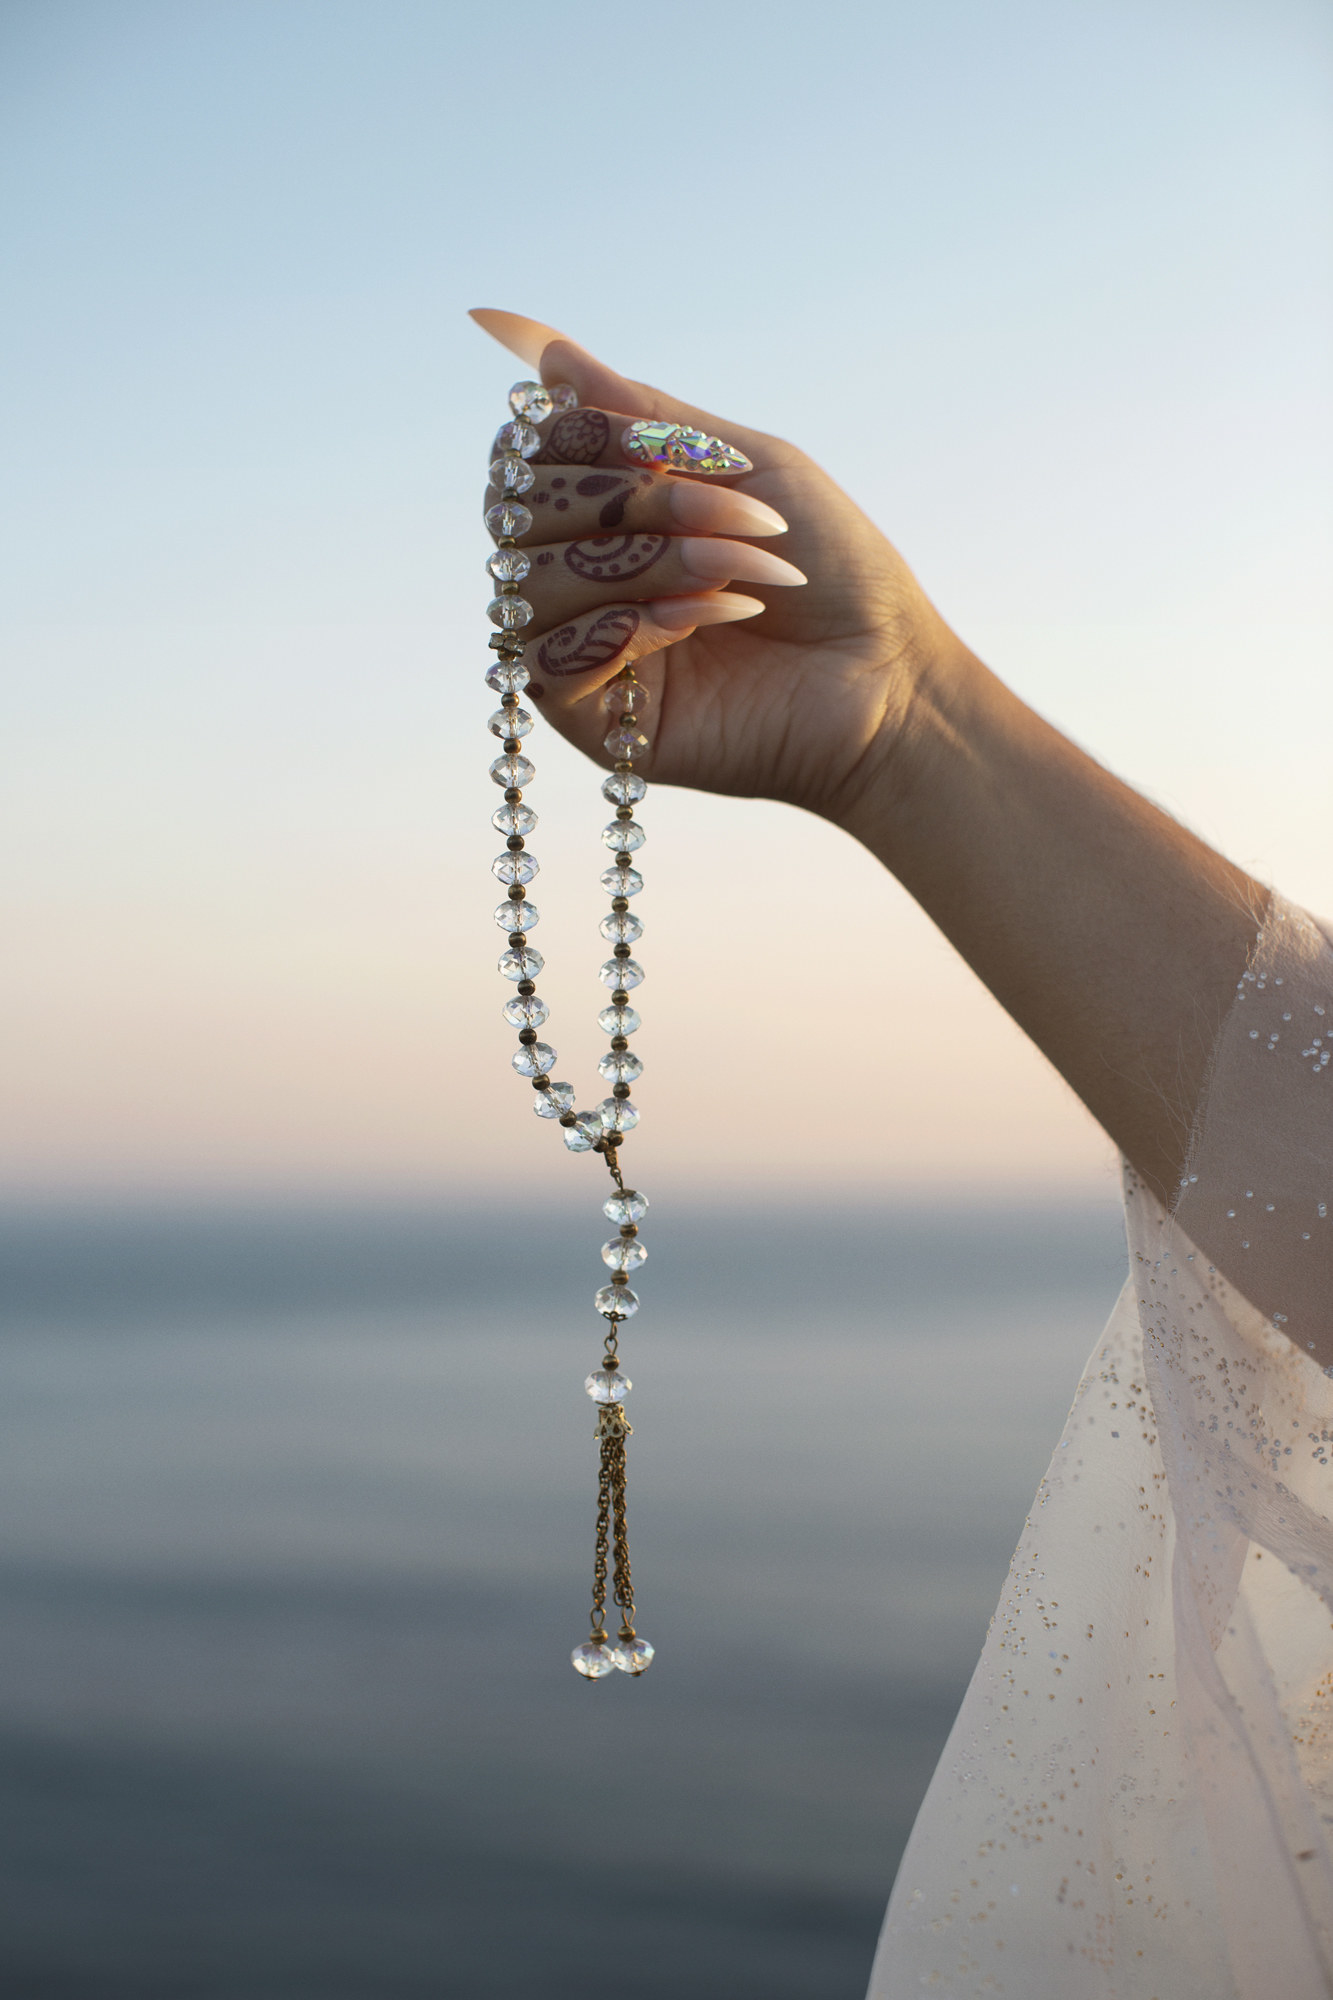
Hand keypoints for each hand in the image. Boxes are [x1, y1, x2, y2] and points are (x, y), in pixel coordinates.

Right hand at [474, 312, 964, 825]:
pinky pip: (547, 662)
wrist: (885, 675)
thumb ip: (640, 413)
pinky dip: (624, 630)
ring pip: (530, 585)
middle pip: (516, 514)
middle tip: (718, 513)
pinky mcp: (592, 722)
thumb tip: (542, 350)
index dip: (576, 437)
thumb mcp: (743, 463)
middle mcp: (581, 578)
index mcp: (608, 515)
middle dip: (624, 501)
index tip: (659, 443)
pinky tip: (698, 625)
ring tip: (730, 572)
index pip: (525, 458)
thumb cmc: (831, 568)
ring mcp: (582, 649)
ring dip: (641, 564)